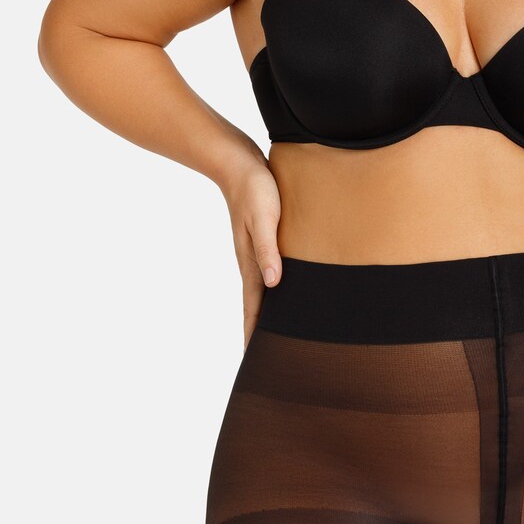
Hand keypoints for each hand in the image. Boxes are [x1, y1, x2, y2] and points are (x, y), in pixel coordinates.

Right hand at [220, 163, 282, 348]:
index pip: (253, 309)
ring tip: (278, 333)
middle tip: (269, 358)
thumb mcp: (264, 218)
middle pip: (257, 306)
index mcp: (252, 264)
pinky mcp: (264, 242)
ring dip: (268, 313)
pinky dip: (276, 290)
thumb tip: (275, 283)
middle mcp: (253, 263)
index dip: (254, 334)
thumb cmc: (254, 189)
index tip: (254, 360)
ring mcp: (257, 253)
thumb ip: (268, 249)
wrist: (238, 163)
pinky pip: (270, 273)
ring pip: (265, 292)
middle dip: (260, 331)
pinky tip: (284, 292)